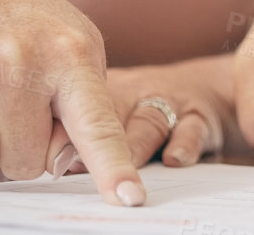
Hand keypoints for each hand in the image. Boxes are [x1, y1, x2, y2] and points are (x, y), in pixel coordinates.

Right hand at [0, 0, 145, 205]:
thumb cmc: (31, 27)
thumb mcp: (75, 52)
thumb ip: (80, 109)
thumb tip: (63, 163)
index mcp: (74, 55)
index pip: (98, 124)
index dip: (114, 166)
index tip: (131, 199)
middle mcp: (23, 56)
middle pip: (22, 163)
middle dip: (18, 147)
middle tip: (18, 104)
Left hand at [53, 56, 237, 172]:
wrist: (205, 87)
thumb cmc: (141, 109)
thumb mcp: (109, 109)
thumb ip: (78, 134)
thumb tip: (48, 166)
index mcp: (104, 87)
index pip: (81, 105)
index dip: (68, 132)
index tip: (58, 162)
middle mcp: (134, 90)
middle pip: (113, 110)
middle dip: (98, 139)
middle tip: (83, 164)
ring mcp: (168, 101)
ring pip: (150, 120)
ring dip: (137, 144)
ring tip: (128, 163)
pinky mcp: (199, 115)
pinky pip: (193, 128)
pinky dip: (186, 143)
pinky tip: (175, 158)